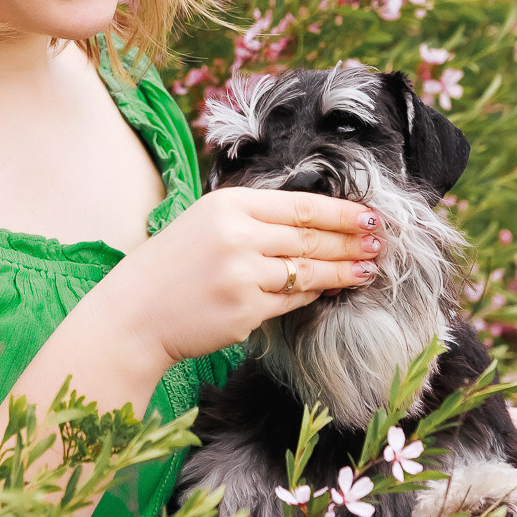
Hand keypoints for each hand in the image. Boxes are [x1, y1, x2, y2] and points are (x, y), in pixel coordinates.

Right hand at [86, 186, 383, 369]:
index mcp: (229, 204)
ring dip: (345, 270)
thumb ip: (252, 218)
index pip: (301, 205)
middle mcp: (238, 234)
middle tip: (381, 242)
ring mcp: (242, 273)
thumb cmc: (172, 267)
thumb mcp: (206, 222)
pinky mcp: (245, 310)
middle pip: (311, 237)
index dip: (342, 211)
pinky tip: (331, 289)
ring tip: (369, 269)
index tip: (370, 216)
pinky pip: (292, 299)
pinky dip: (314, 293)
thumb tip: (311, 222)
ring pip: (309, 270)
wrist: (135, 313)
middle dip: (352, 240)